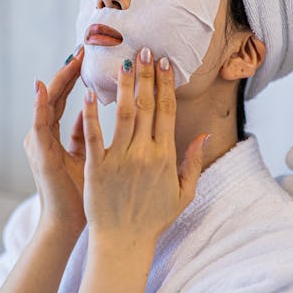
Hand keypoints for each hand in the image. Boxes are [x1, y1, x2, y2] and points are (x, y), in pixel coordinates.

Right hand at [24, 45, 87, 236]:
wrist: (67, 225)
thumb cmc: (80, 194)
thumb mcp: (85, 158)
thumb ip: (81, 135)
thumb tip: (89, 112)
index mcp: (52, 135)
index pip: (64, 97)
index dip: (75, 75)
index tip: (89, 54)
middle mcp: (41, 135)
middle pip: (55, 94)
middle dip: (69, 70)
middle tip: (84, 45)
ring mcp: (38, 142)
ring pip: (47, 102)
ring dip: (59, 79)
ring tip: (72, 57)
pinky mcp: (39, 153)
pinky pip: (38, 124)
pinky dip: (39, 104)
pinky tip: (44, 86)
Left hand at [80, 47, 208, 247]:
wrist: (124, 243)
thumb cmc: (152, 219)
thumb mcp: (183, 193)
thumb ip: (193, 162)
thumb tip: (204, 136)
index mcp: (165, 156)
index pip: (167, 111)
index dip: (166, 84)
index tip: (163, 63)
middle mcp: (144, 153)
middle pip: (147, 106)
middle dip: (146, 75)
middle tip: (144, 50)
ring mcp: (120, 160)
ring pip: (123, 114)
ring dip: (123, 86)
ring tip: (122, 62)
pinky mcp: (97, 169)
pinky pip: (94, 137)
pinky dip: (91, 114)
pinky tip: (88, 94)